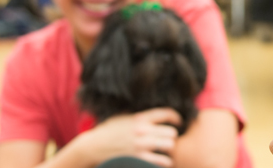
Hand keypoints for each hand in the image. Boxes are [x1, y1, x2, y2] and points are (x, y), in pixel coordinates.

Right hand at [60, 108, 181, 167]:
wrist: (93, 146)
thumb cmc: (107, 131)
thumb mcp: (121, 117)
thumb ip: (137, 115)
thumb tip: (152, 111)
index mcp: (139, 118)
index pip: (166, 114)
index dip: (176, 117)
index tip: (179, 122)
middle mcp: (142, 131)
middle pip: (171, 133)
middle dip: (171, 136)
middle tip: (169, 139)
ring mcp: (141, 146)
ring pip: (169, 147)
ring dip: (169, 150)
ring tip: (166, 152)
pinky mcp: (138, 159)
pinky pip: (161, 162)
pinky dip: (164, 162)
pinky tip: (161, 161)